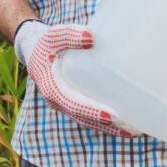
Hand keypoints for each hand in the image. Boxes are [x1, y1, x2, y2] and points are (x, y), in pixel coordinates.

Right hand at [14, 20, 140, 136]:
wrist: (33, 49)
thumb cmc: (45, 42)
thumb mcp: (53, 35)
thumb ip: (69, 35)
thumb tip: (92, 37)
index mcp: (51, 86)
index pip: (72, 103)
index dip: (91, 111)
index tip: (111, 116)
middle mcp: (56, 100)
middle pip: (83, 117)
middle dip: (106, 125)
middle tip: (130, 129)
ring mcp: (64, 103)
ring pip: (86, 120)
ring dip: (108, 128)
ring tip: (132, 131)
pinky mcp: (71, 101)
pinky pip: (87, 115)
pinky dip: (103, 121)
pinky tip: (123, 122)